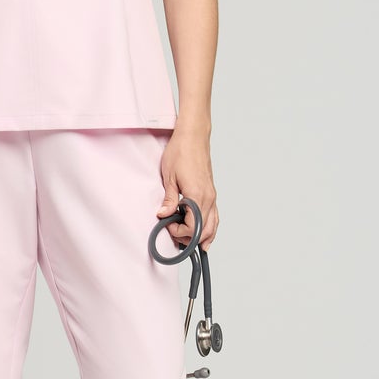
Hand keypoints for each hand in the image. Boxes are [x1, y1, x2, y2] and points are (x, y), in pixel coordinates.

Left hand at [156, 126, 218, 249]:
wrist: (193, 136)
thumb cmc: (181, 151)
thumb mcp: (169, 176)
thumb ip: (169, 199)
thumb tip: (164, 215)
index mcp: (198, 195)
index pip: (193, 227)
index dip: (180, 232)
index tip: (167, 225)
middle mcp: (209, 198)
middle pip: (204, 230)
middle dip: (189, 237)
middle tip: (173, 232)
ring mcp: (212, 195)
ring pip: (213, 225)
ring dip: (202, 236)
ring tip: (189, 242)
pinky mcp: (211, 193)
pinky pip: (214, 216)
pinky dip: (210, 227)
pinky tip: (205, 234)